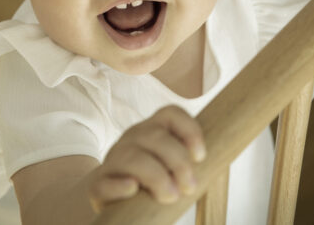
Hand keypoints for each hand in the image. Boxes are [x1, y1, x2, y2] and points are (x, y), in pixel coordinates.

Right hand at [87, 105, 205, 212]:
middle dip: (178, 162)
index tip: (201, 157)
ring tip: (169, 196)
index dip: (189, 130)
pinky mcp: (97, 184)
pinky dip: (120, 186)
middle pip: (155, 137)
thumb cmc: (153, 184)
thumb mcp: (172, 166)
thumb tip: (217, 160)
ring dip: (156, 177)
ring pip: (133, 158)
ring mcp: (113, 160)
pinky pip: (105, 181)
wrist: (115, 201)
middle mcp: (132, 138)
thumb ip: (189, 160)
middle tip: (189, 187)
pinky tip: (132, 190)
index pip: (171, 113)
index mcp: (152, 130)